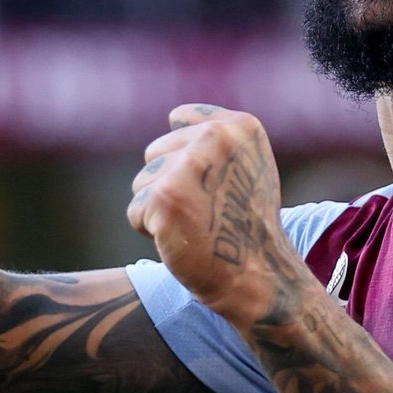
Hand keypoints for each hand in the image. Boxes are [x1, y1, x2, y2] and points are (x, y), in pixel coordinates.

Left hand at [128, 104, 301, 324]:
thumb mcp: (249, 166)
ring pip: (142, 182)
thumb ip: (216, 139)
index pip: (180, 119)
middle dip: (169, 183)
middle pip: (155, 152)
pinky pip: (136, 211)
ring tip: (195, 225)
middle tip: (205, 211)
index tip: (213, 185)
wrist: (257, 275)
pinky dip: (152, 232)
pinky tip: (183, 240)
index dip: (185, 157)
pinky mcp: (165, 197)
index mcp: (239, 126)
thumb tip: (174, 118)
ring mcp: (189, 166)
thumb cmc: (248, 225)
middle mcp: (215, 138)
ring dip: (159, 209)